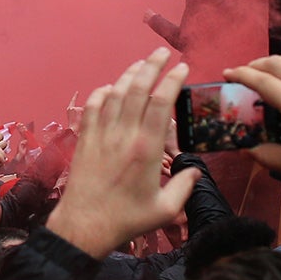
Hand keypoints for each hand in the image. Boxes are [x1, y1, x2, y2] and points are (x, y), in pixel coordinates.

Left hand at [45, 50, 198, 257]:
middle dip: (151, 66)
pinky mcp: (84, 141)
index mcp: (146, 148)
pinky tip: (109, 88)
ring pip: (114, 94)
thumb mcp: (165, 210)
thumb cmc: (126, 220)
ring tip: (141, 64)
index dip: (172, 80)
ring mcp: (100, 135)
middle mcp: (123, 135)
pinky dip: (101, 93)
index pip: (160, 103)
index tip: (182, 67)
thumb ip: (184, 187)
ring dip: (128, 75)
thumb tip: (196, 171)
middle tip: (163, 53)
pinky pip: (91, 108)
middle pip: (137, 89)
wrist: (84, 227)